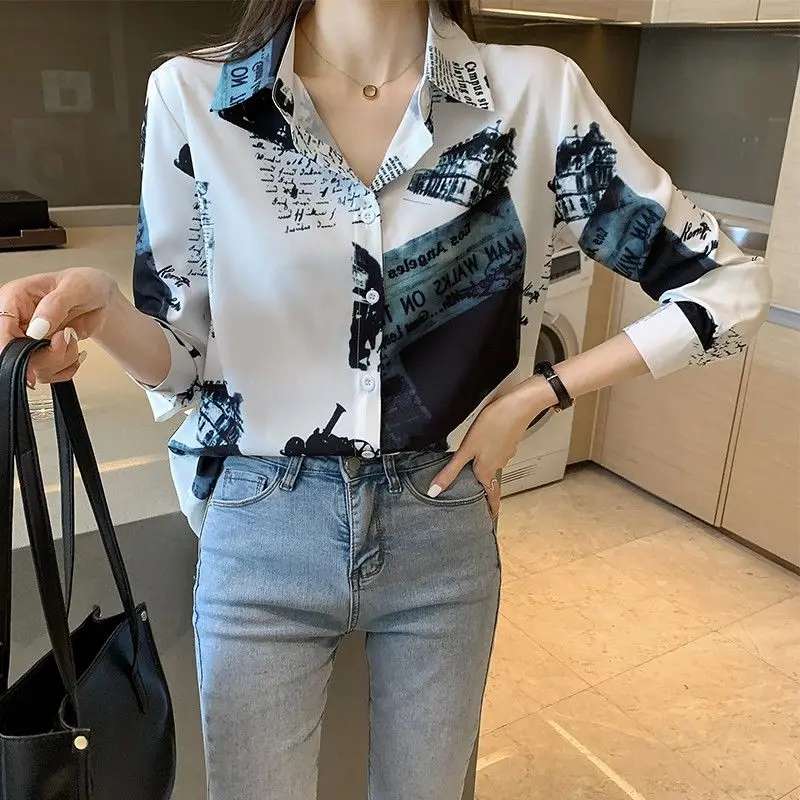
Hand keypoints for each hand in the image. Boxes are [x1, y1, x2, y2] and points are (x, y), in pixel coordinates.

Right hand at [0, 268, 116, 386]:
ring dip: (62, 359)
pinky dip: (67, 367)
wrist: (100, 297)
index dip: (11, 349)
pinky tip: (75, 350)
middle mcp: (18, 322)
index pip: (1, 329)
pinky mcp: (44, 353)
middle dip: (48, 354)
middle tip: (67, 338)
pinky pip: (50, 373)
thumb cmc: (85, 285)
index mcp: (15, 299)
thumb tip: (37, 327)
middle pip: (17, 354)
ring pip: (35, 368)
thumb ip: (55, 305)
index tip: (29, 364)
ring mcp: (30, 340)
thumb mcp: (75, 287)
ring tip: (73, 337)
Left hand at [428, 388, 549, 519]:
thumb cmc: (494, 425)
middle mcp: (498, 464)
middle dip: (485, 489)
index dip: (491, 510)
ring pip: (494, 465)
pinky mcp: (508, 440)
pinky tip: (484, 444)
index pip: (491, 497)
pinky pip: (498, 452)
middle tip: (477, 494)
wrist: (519, 405)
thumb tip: (435, 491)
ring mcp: (506, 452)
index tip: (490, 520)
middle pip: (491, 481)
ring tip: (475, 466)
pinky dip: (491, 452)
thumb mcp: (466, 450)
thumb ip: (450, 471)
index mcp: (487, 470)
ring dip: (486, 468)